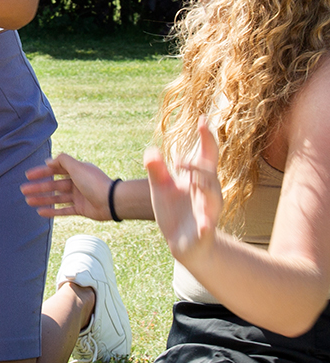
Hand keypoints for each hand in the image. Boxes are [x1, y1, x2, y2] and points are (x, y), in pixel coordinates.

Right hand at [22, 154, 113, 219]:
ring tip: (28, 201)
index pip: (55, 170)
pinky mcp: (81, 209)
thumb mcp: (77, 167)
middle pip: (54, 184)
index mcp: (77, 171)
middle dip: (38, 187)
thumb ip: (62, 161)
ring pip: (56, 198)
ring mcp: (79, 197)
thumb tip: (48, 161)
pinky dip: (52, 211)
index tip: (28, 176)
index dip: (41, 172)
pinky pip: (64, 210)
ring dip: (42, 199)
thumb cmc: (94, 182)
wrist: (112, 201)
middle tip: (24, 190)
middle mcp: (77, 183)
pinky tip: (40, 212)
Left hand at [144, 118, 222, 263]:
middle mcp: (208, 192)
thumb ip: (156, 170)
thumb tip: (150, 150)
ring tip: (195, 181)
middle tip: (179, 161)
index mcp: (198, 179)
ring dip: (206, 189)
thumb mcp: (161, 188)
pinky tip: (203, 225)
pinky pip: (207, 226)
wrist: (182, 243)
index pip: (205, 155)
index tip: (202, 119)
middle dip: (198, 166)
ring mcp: (208, 211)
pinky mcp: (204, 230)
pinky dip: (205, 224)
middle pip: (209, 174)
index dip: (206, 138)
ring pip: (212, 198)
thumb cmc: (174, 211)